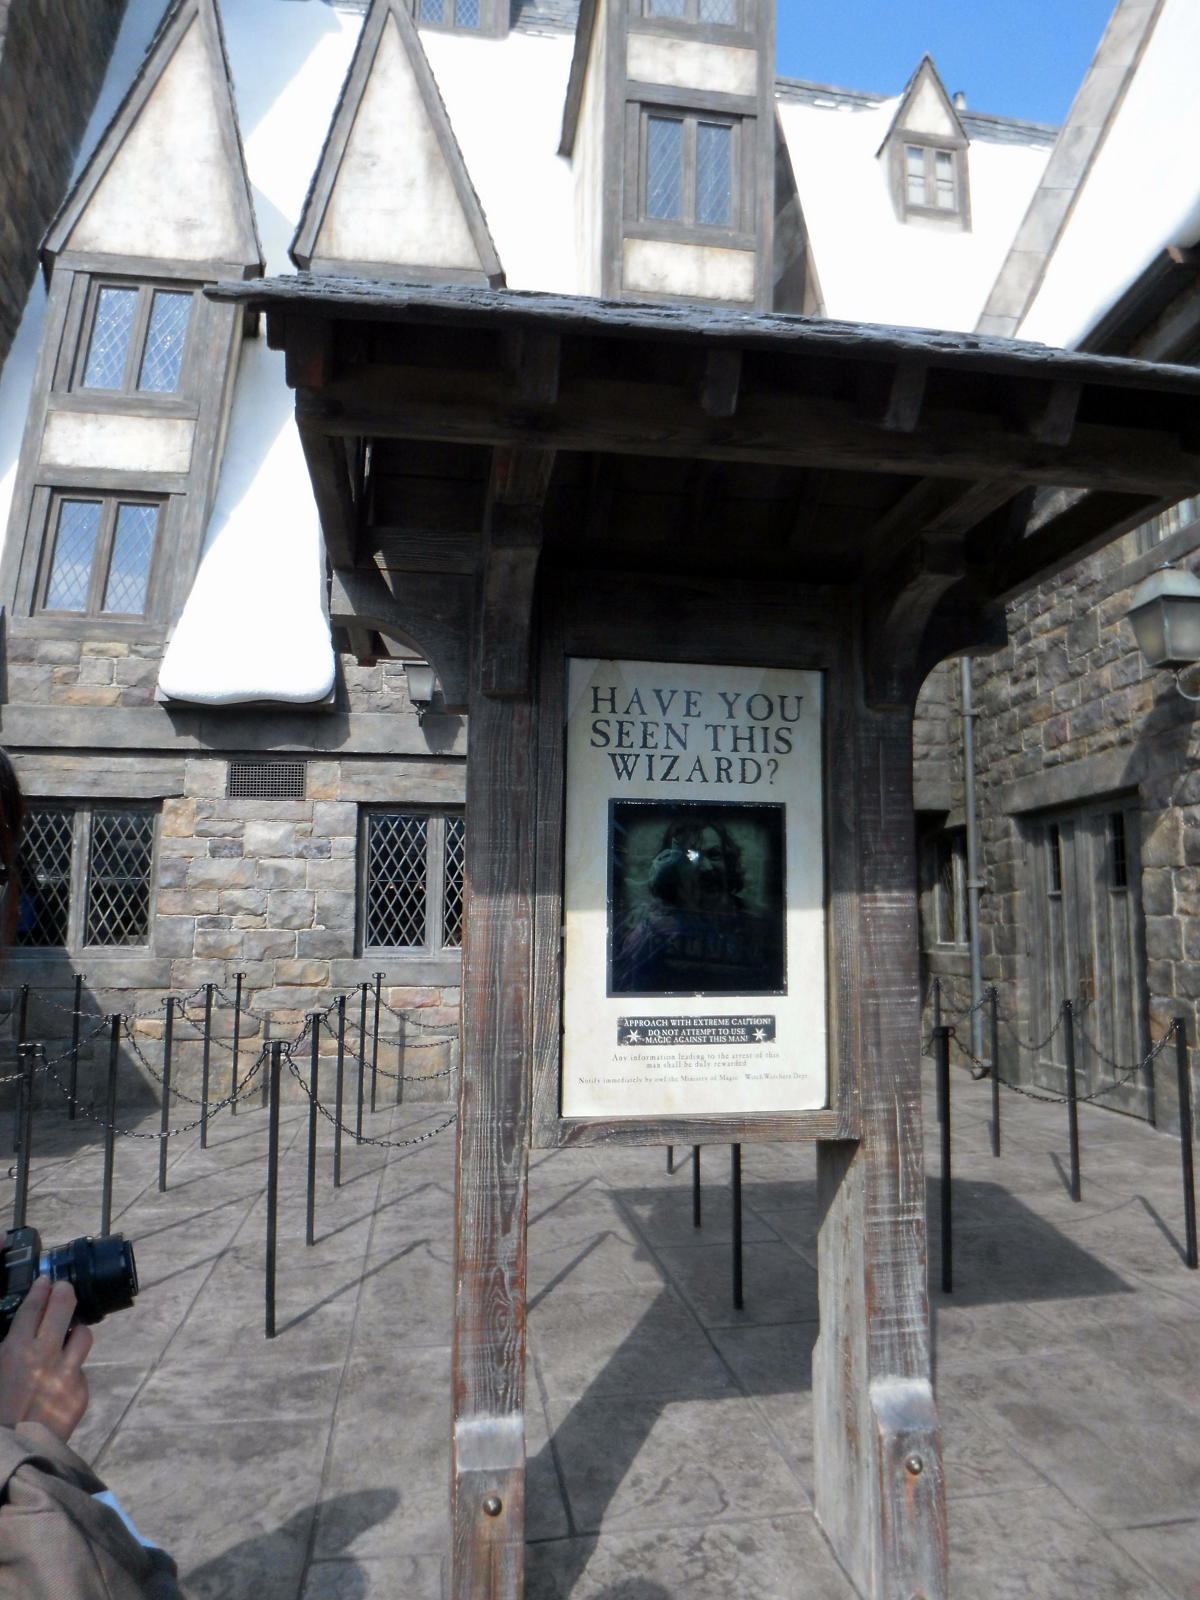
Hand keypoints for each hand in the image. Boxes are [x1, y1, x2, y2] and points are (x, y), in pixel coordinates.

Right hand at [0, 1275, 91, 1441]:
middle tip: (64, 1288)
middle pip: (64, 1308)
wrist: (11, 1457)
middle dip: (65, 1292)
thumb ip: (6, 1351)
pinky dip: (71, 1371)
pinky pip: (80, 1372)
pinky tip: (59, 1381)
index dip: (41, 1290)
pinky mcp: (80, 1393)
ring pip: (83, 1336)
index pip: (33, 1308)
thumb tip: (17, 1334)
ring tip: (68, 1334)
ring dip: (75, 1331)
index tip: (46, 1280)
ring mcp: (67, 1374)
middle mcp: (45, 1356)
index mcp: (15, 1350)